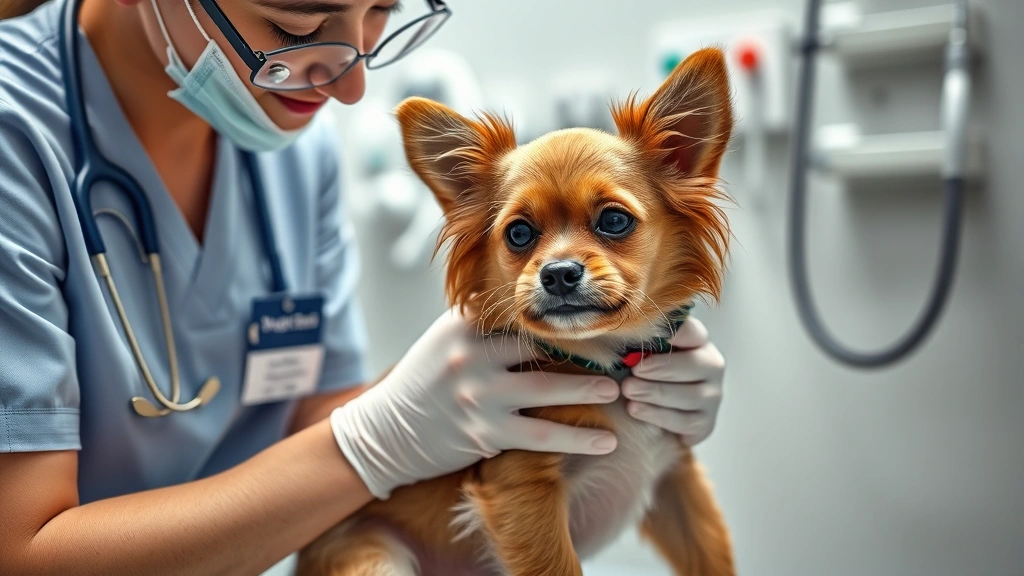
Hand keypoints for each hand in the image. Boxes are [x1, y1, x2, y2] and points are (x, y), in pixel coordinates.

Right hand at [330, 309, 620, 498]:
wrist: (385, 431)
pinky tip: (608, 441)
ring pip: (548, 388)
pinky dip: (578, 438)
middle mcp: (472, 354)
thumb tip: (533, 310)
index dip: (564, 318)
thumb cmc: (423, 382)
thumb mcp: (445, 340)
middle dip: (587, 349)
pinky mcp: (483, 431)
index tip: (599, 319)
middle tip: (623, 352)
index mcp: (464, 325)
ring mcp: (478, 393)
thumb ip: (483, 324)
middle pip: (542, 344)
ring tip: (618, 391)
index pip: (523, 315)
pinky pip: (541, 434)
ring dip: (589, 390)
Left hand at [621, 317, 723, 446]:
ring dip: (655, 392)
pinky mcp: (705, 424)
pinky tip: (635, 409)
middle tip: (634, 370)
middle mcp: (712, 366)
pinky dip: (657, 415)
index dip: (671, 332)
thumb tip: (624, 328)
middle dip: (661, 367)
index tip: (646, 335)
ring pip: (690, 395)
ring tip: (628, 390)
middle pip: (694, 364)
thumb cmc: (641, 374)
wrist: (650, 417)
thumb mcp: (640, 353)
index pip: (692, 331)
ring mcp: (712, 396)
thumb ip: (639, 340)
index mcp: (698, 341)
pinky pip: (684, 421)